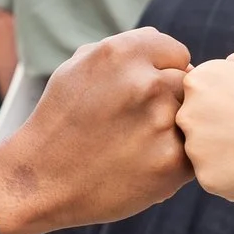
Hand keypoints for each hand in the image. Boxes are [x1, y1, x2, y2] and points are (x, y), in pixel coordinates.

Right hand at [0, 28, 192, 233]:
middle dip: (170, 100)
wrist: (40, 181)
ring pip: (193, 117)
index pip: (176, 52)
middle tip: (141, 123)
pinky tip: (146, 165)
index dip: (162, 73)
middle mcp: (146, 83)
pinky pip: (194, 151)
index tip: (141, 94)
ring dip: (176, 128)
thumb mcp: (80, 67)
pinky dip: (176, 159)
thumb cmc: (61, 121)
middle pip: (188, 83)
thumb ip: (126, 52)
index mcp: (122, 53)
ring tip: (141, 144)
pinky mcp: (172, 162)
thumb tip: (168, 54)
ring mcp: (162, 123)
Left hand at [176, 46, 233, 202]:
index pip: (198, 93)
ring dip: (227, 152)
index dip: (229, 100)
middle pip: (196, 122)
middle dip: (221, 127)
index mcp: (200, 80)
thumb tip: (225, 66)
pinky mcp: (207, 179)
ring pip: (205, 152)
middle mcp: (188, 112)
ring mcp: (196, 148)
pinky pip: (217, 177)